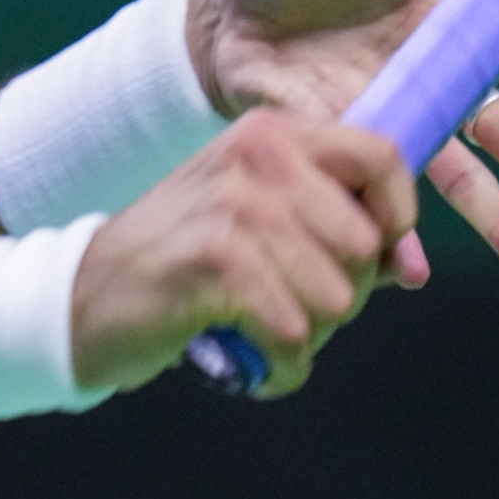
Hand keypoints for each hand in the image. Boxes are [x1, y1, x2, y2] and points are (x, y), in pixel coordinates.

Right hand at [68, 109, 414, 397]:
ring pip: (336, 297)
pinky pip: (294, 332)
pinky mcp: (212, 260)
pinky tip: (250, 360)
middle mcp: (257, 154)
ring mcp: (233, 204)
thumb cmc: (189, 262)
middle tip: (292, 307)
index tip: (377, 258)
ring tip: (264, 330)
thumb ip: (338, 231)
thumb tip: (411, 268)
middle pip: (365, 244)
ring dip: (309, 336)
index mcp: (275, 132)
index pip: (383, 157)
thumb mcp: (262, 219)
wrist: (87, 295)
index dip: (398, 217)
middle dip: (343, 296)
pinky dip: (281, 366)